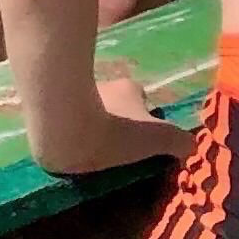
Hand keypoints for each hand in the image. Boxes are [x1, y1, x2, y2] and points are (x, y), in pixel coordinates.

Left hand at [36, 63, 191, 176]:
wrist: (61, 132)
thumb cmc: (113, 132)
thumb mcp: (157, 140)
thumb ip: (179, 142)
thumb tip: (191, 146)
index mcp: (129, 88)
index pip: (140, 99)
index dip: (143, 118)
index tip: (137, 140)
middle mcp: (102, 85)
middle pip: (112, 103)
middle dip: (113, 120)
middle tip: (111, 147)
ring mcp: (72, 95)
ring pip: (85, 109)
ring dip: (86, 124)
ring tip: (85, 153)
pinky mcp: (47, 107)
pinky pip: (60, 119)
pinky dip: (64, 131)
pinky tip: (64, 150)